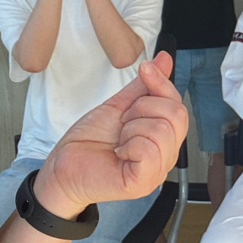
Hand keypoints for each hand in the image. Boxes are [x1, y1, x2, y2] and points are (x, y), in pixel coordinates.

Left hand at [35, 53, 187, 219]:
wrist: (63, 166)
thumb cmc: (89, 142)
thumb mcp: (120, 106)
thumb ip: (145, 85)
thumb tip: (164, 60)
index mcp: (163, 139)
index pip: (179, 105)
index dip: (162, 84)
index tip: (145, 71)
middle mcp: (165, 155)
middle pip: (176, 115)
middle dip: (142, 108)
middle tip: (123, 123)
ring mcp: (157, 171)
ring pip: (161, 131)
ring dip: (132, 129)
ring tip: (119, 140)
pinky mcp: (143, 182)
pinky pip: (149, 151)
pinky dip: (129, 145)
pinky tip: (119, 153)